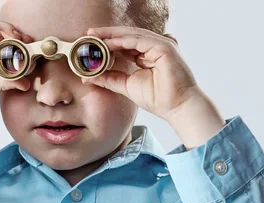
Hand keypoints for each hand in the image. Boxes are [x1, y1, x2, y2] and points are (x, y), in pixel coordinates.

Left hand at [82, 26, 198, 120]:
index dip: (107, 41)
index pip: (124, 43)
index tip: (90, 41)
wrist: (176, 108)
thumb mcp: (125, 85)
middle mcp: (154, 47)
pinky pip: (140, 40)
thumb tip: (87, 77)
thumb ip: (108, 78)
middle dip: (107, 34)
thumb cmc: (158, 98)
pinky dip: (123, 41)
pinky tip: (109, 43)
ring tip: (95, 35)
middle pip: (127, 35)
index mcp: (146, 55)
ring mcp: (160, 45)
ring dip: (112, 34)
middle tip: (89, 33)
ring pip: (132, 35)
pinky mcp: (164, 47)